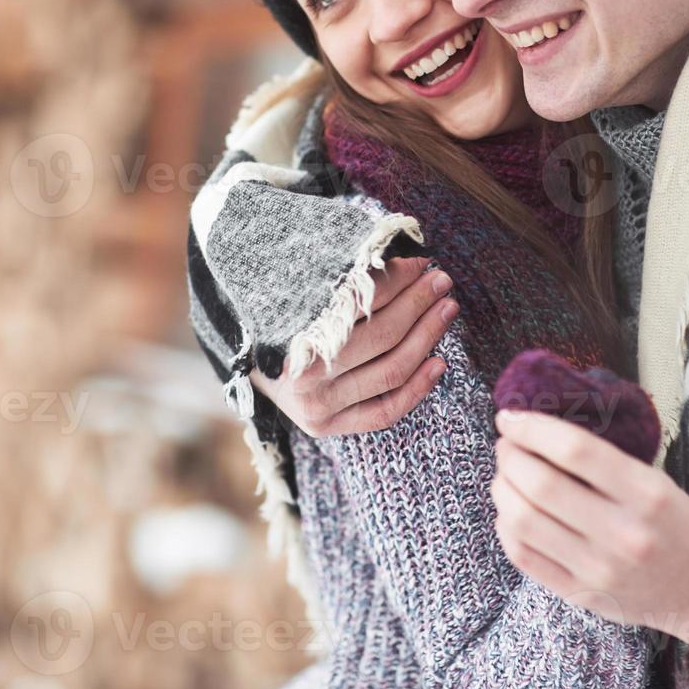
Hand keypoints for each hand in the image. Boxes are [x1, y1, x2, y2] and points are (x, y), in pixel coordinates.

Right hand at [251, 256, 458, 436]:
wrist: (243, 364)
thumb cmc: (277, 320)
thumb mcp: (297, 294)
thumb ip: (342, 283)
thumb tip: (404, 261)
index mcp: (291, 333)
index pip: (360, 302)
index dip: (396, 279)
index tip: (419, 261)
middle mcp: (303, 376)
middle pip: (382, 336)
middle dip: (418, 303)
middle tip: (440, 281)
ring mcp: (316, 407)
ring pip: (390, 372)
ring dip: (426, 337)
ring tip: (445, 309)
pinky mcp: (327, 427)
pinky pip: (384, 412)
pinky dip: (417, 388)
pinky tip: (439, 362)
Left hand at [491, 410, 688, 665]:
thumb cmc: (673, 522)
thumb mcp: (655, 480)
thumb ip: (603, 458)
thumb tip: (537, 427)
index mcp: (647, 494)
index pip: (576, 450)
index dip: (533, 428)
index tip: (510, 416)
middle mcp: (622, 533)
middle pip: (541, 485)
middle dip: (510, 456)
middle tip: (506, 445)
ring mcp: (598, 569)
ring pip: (522, 521)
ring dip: (502, 488)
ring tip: (506, 475)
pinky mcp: (580, 594)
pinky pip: (522, 556)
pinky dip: (506, 525)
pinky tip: (511, 510)